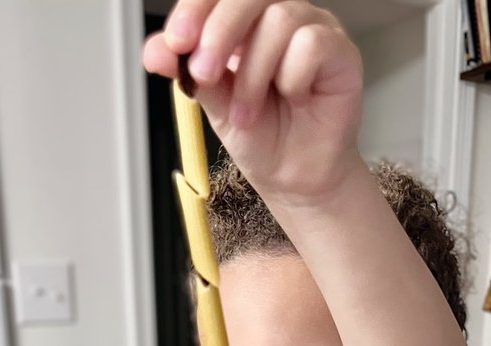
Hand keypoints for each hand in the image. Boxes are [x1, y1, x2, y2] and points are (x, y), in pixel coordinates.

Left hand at [143, 0, 362, 204]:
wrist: (293, 178)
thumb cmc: (261, 137)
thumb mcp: (215, 105)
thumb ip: (189, 73)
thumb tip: (155, 51)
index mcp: (245, 22)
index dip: (195, 8)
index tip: (176, 41)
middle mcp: (280, 15)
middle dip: (220, 31)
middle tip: (204, 73)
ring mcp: (313, 28)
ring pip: (279, 20)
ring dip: (254, 74)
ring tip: (247, 114)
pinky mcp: (340, 51)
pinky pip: (312, 44)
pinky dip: (292, 77)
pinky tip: (293, 100)